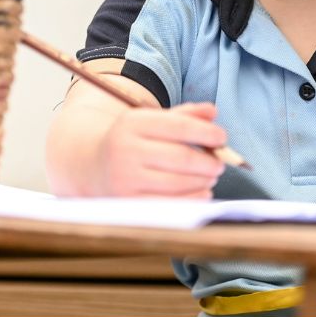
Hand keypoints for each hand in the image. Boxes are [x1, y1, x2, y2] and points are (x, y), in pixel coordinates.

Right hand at [95, 102, 227, 198]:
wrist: (93, 166)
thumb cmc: (133, 142)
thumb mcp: (151, 121)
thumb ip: (183, 115)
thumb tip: (212, 112)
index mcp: (133, 124)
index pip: (179, 126)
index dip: (206, 132)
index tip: (222, 137)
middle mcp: (126, 150)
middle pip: (181, 158)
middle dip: (209, 162)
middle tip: (220, 163)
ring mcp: (125, 179)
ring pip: (179, 183)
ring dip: (204, 181)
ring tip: (211, 176)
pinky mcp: (129, 203)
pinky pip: (172, 204)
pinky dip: (194, 199)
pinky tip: (203, 192)